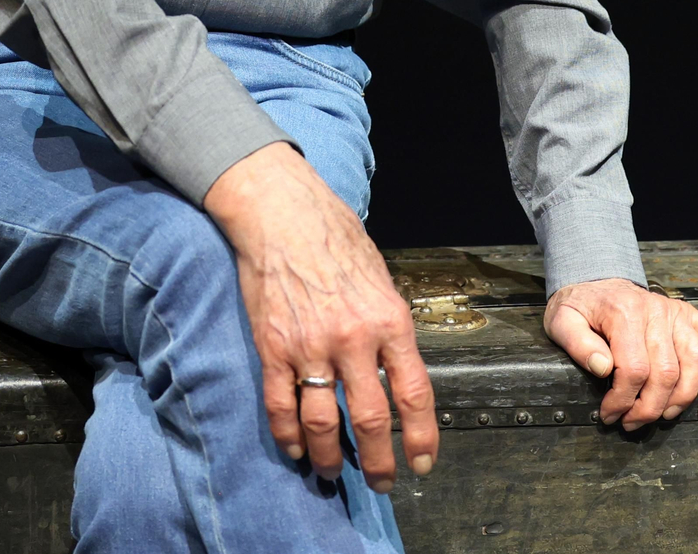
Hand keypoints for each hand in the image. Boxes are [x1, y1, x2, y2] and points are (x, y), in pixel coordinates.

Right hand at [203, 142, 437, 489]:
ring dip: (332, 457)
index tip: (423, 461)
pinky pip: (281, 406)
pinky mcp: (274, 349)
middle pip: (370, 418)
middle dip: (380, 460)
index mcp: (390, 320)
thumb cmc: (337, 240)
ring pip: (322, 422)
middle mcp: (354, 339)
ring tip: (337, 473)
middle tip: (384, 481)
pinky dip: (288, 436)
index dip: (421, 435)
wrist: (284, 215)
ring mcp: (310, 347)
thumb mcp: (382, 280)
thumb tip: (395, 368)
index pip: (414, 392)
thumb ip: (390, 327)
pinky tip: (297, 450)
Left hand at [544, 278, 697, 428]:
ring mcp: (674, 312)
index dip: (623, 400)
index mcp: (624, 314)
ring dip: (682, 396)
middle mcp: (655, 311)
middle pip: (665, 372)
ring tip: (664, 415)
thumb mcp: (562, 322)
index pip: (634, 369)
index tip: (609, 415)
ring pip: (693, 360)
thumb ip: (578, 345)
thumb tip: (603, 368)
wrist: (595, 278)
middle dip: (649, 408)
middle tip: (630, 423)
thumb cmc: (580, 306)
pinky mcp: (687, 313)